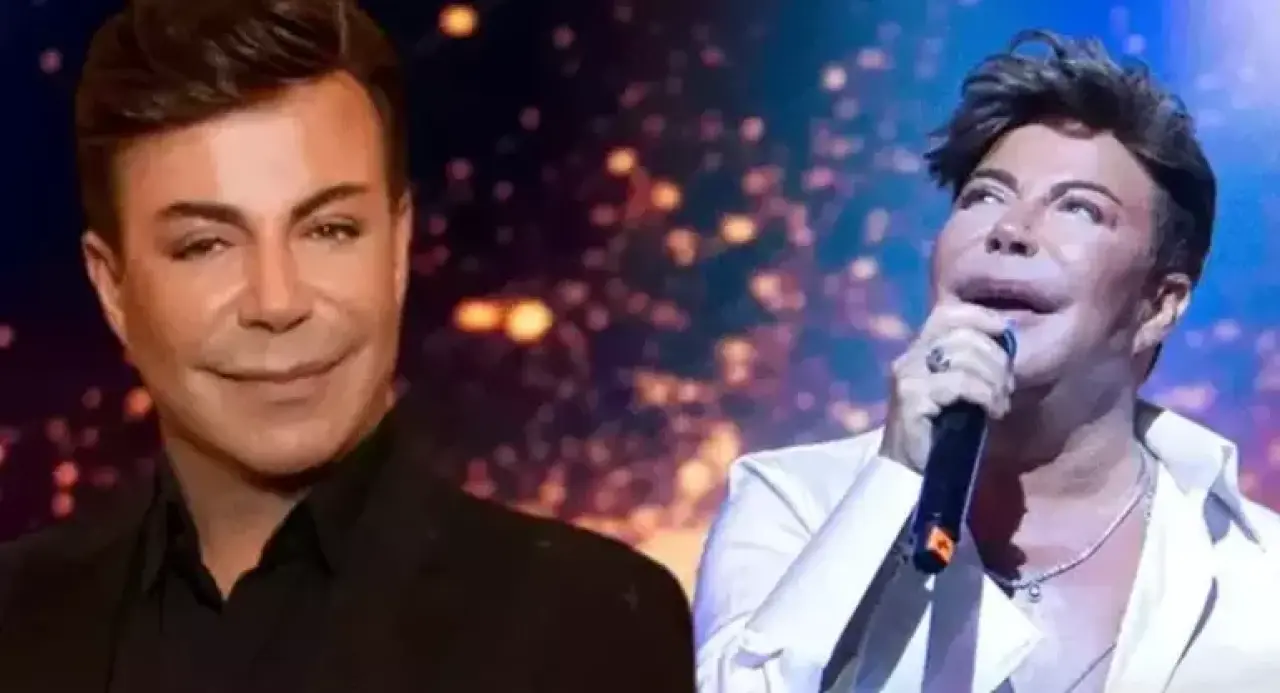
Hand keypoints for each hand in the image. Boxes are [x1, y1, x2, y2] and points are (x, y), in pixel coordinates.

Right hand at [879, 303, 1014, 472]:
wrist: (911, 473)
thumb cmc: (941, 432)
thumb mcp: (960, 390)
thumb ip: (972, 363)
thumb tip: (1006, 341)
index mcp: (918, 351)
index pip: (946, 313)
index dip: (980, 316)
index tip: (1004, 332)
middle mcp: (909, 358)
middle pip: (963, 335)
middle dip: (996, 359)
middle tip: (1006, 388)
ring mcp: (908, 377)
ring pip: (964, 356)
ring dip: (994, 380)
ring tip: (1000, 403)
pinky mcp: (913, 398)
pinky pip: (960, 383)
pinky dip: (985, 395)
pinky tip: (993, 412)